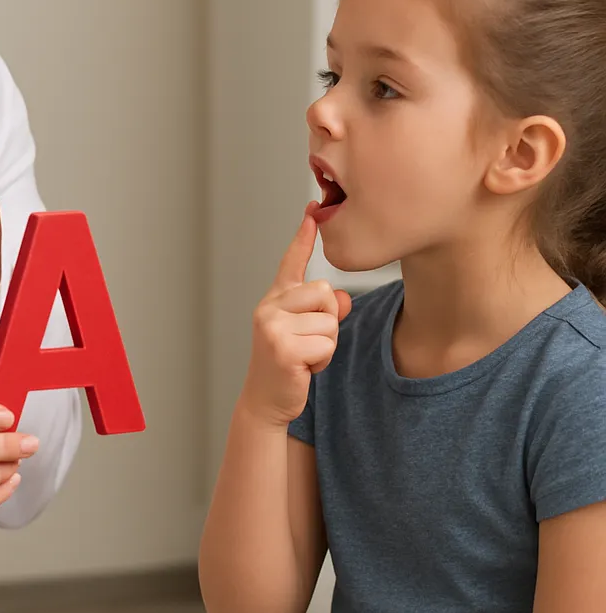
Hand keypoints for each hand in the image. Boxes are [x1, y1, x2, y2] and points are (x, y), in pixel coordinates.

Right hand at [240, 207, 351, 428]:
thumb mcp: (309, 332)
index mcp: (276, 298)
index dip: (303, 237)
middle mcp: (270, 306)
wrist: (266, 400)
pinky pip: (325, 345)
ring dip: (325, 345)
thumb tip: (345, 298)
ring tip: (304, 356)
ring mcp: (272, 325)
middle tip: (307, 342)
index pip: (291, 262)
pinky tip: (302, 368)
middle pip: (325, 293)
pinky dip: (321, 361)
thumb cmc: (288, 364)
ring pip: (329, 322)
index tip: (312, 212)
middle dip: (328, 321)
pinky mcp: (281, 347)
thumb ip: (328, 311)